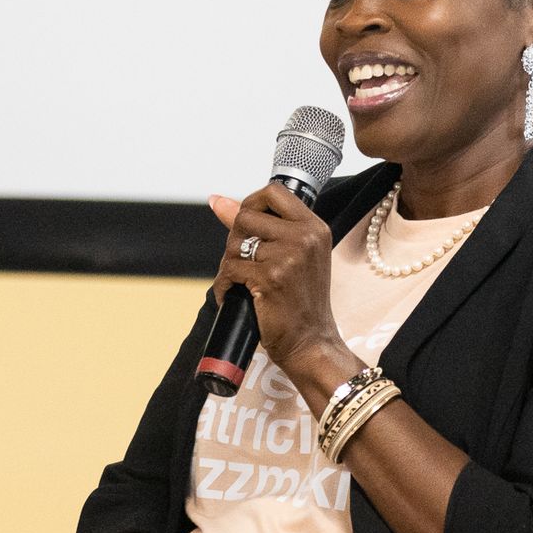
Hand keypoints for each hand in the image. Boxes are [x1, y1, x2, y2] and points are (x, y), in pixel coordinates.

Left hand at [210, 184, 343, 373]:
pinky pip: (229, 269)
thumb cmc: (300, 301)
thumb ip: (259, 224)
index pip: (274, 191)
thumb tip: (218, 200)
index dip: (251, 202)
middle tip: (244, 261)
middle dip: (235, 238)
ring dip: (229, 264)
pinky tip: (234, 295)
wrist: (311, 341)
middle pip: (247, 215)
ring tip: (241, 281)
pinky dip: (224, 285)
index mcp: (314, 227)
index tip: (246, 222)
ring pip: (235, 243)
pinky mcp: (271, 277)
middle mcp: (305, 237)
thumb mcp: (292, 255)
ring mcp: (289, 256)